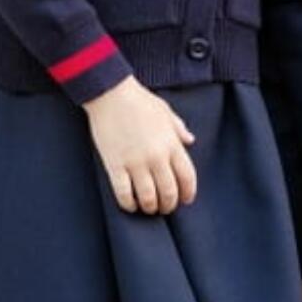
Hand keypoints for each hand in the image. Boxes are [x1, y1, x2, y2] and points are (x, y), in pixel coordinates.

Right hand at [85, 77, 196, 213]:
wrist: (111, 93)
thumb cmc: (140, 100)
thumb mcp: (166, 112)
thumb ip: (179, 129)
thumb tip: (190, 140)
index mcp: (172, 144)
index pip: (187, 177)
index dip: (188, 193)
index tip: (185, 200)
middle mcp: (156, 157)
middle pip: (169, 192)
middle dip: (169, 205)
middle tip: (165, 207)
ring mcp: (135, 162)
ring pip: (148, 197)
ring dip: (150, 207)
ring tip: (148, 208)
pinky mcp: (114, 165)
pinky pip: (124, 193)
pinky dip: (128, 204)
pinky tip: (130, 205)